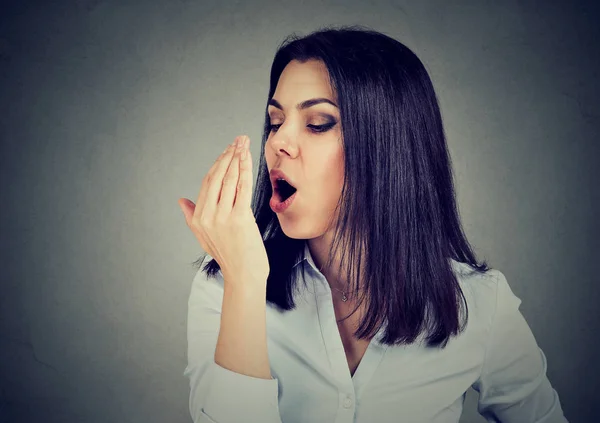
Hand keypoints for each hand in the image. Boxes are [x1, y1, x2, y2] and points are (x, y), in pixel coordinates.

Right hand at [178, 135, 269, 287]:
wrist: (244, 276)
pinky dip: (245, 171)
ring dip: (238, 158)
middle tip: (239, 139)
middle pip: (218, 177)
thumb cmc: (229, 256)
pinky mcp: (239, 219)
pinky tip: (248, 159)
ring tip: (244, 143)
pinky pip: (242, 189)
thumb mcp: (204, 237)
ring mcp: (222, 217)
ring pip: (229, 180)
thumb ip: (191, 217)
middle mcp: (207, 216)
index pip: (208, 183)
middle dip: (229, 155)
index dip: (218, 163)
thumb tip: (181, 201)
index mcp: (198, 218)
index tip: (228, 150)